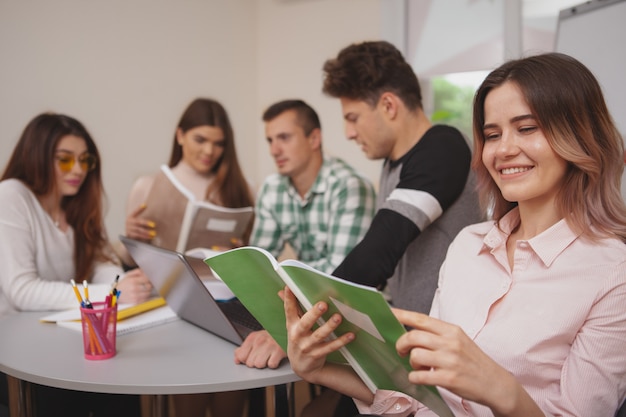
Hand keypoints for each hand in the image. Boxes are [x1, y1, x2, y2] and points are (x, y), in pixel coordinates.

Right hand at [116, 268, 152, 303]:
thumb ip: (137, 271)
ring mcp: (135, 296)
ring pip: (148, 293)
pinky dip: (146, 296)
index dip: (150, 278)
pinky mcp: (136, 302)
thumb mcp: (128, 275)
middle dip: (150, 285)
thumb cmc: (123, 284)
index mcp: (132, 281)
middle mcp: (134, 288)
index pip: (146, 279)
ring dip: (148, 291)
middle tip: (148, 284)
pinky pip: (146, 299)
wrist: (115, 295)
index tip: (150, 278)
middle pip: (149, 286)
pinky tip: (143, 294)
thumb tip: (145, 270)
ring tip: (145, 289)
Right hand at [125, 204, 155, 240]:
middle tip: (154, 225)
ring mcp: (128, 230)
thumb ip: (139, 211)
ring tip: (154, 233)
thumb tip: (145, 205)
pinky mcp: (130, 236)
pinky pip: (137, 237)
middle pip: (138, 222)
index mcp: (130, 217)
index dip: (139, 208)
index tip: (145, 205)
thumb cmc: (135, 225)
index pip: (134, 211)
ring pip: (138, 230)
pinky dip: (144, 237)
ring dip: (146, 232)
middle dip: (146, 223)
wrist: (129, 236)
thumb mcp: (136, 218)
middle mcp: (128, 223)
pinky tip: (150, 237)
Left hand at [234, 330, 285, 368]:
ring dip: (265, 364)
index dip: (246, 360)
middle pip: (250, 363)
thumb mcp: (256, 339)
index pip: (241, 356)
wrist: (287, 332)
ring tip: (269, 357)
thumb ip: (244, 349)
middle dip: (256, 363)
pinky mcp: (279, 351)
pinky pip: (271, 365)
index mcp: (252, 338)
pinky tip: (275, 357)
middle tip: (263, 356)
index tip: (252, 357)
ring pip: (259, 365)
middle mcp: (259, 340)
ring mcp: (269, 345)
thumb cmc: (272, 337)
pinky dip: (274, 363)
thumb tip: (236, 358)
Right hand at [283, 287, 352, 382]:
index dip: (288, 299)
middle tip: (323, 304)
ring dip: (329, 327)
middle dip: (314, 314)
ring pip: (319, 336)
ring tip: (338, 317)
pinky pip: (330, 347)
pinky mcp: (317, 355)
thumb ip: (291, 308)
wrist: (301, 367)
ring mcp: (307, 346)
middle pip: (305, 323)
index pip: (289, 311)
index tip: (289, 287)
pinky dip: (341, 341)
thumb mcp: (292, 326)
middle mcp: (298, 336)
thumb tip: (282, 290)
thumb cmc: (299, 340)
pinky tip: (350, 335)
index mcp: (291, 326)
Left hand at [393, 309, 530, 413]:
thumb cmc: (473, 361)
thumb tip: (412, 333)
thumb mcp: (459, 340)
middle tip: (403, 351)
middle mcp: (450, 342)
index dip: (401, 315)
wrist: (495, 383)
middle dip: (402, 344)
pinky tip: (420, 378)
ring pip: (415, 355)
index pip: (421, 319)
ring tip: (419, 368)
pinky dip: (415, 378)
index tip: (388, 313)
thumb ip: (437, 335)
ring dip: (411, 363)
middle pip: (413, 336)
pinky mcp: (450, 378)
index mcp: (451, 330)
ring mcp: (450, 360)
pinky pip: (421, 376)